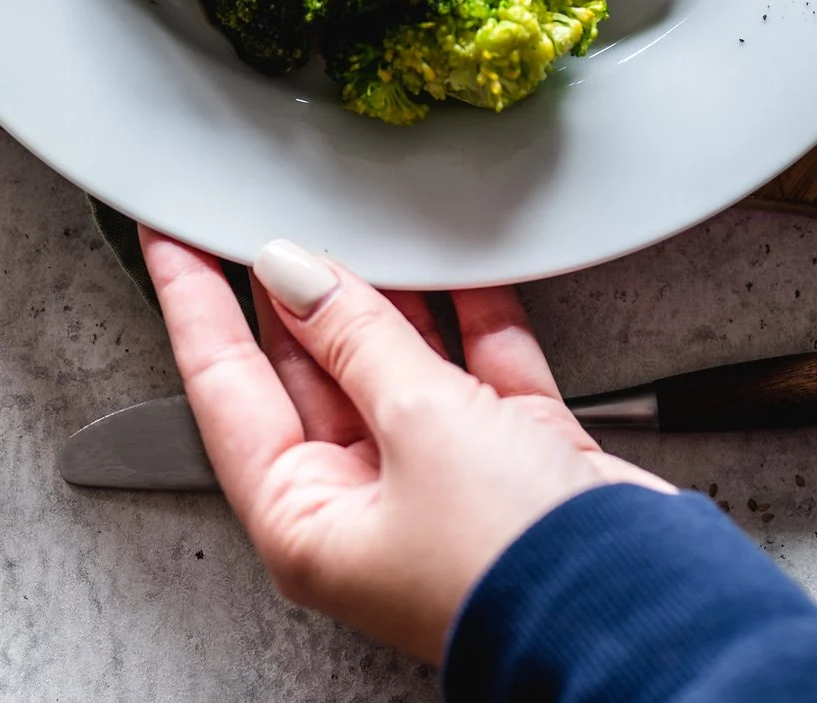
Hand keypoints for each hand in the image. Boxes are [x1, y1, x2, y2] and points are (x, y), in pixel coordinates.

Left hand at [141, 228, 669, 660]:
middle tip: (266, 207)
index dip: (193, 302)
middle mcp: (362, 506)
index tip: (167, 233)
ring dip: (384, 294)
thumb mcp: (416, 422)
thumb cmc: (514, 561)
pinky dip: (468, 313)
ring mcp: (438, 483)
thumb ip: (354, 336)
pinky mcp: (512, 461)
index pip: (223, 386)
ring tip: (357, 215)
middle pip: (306, 370)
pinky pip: (473, 368)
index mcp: (304, 520)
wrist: (649, 611)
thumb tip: (296, 273)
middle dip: (292, 290)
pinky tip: (454, 258)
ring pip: (392, 363)